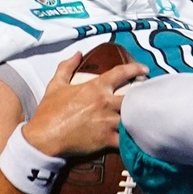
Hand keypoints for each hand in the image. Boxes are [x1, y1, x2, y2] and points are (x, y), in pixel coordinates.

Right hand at [21, 52, 147, 158]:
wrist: (44, 139)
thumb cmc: (49, 112)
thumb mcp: (55, 85)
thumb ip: (67, 67)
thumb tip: (77, 53)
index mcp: (95, 87)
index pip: (121, 73)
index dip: (135, 69)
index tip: (144, 70)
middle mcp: (105, 103)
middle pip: (133, 97)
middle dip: (142, 96)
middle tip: (149, 98)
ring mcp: (108, 122)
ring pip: (134, 117)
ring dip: (140, 117)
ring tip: (148, 117)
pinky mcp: (107, 140)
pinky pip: (128, 140)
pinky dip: (135, 139)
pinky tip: (142, 138)